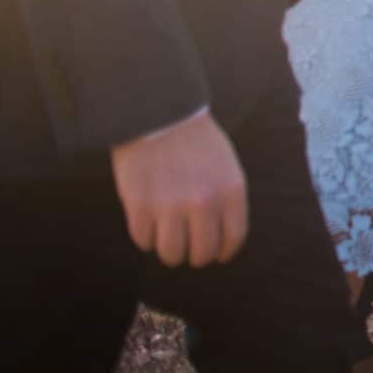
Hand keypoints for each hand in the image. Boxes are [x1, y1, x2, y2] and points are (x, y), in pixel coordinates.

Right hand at [111, 111, 247, 267]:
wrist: (161, 115)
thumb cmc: (197, 142)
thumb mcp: (227, 166)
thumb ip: (227, 200)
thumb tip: (222, 238)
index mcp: (231, 190)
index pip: (233, 238)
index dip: (224, 252)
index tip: (217, 255)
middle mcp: (203, 202)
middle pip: (202, 253)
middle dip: (196, 256)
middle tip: (189, 250)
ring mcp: (170, 205)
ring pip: (171, 254)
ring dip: (170, 252)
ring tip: (168, 240)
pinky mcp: (139, 206)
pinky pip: (143, 241)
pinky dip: (146, 237)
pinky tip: (149, 223)